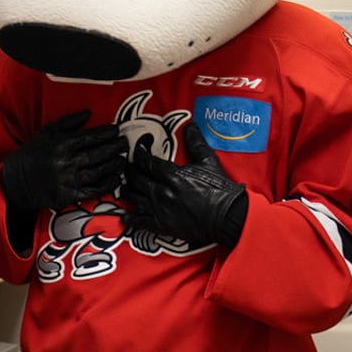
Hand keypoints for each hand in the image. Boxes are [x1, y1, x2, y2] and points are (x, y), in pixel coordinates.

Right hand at [0, 109, 126, 214]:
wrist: (16, 181)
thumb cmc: (32, 154)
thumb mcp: (46, 132)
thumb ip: (68, 122)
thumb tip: (88, 112)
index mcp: (61, 145)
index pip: (90, 137)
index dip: (106, 133)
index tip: (117, 130)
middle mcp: (66, 162)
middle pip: (98, 154)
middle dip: (115, 147)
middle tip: (125, 143)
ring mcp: (68, 180)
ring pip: (98, 171)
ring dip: (114, 165)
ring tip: (122, 159)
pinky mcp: (68, 196)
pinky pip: (93, 190)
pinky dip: (107, 185)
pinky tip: (116, 179)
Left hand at [124, 123, 249, 249]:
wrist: (227, 216)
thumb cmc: (220, 189)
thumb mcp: (209, 161)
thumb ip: (196, 142)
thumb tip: (191, 126)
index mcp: (172, 175)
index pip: (146, 162)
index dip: (138, 155)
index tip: (136, 151)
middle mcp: (161, 192)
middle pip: (136, 179)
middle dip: (129, 172)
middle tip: (127, 168)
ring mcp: (160, 210)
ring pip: (134, 198)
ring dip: (126, 192)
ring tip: (123, 188)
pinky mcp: (162, 226)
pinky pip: (140, 221)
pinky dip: (130, 219)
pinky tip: (124, 216)